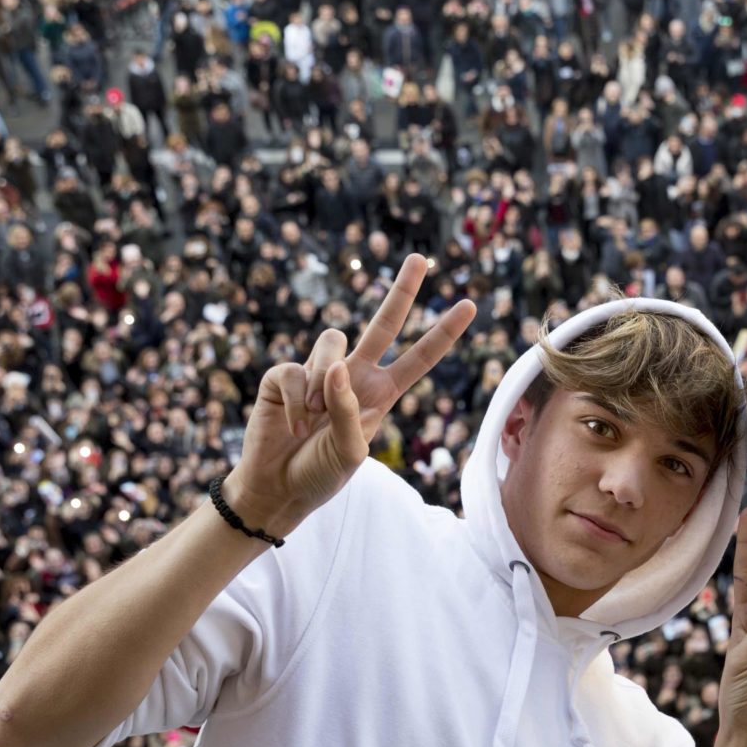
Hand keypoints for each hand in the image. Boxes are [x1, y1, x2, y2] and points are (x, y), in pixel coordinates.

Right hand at [227, 254, 474, 534]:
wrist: (277, 488)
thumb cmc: (320, 474)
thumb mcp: (350, 452)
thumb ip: (348, 411)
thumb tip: (337, 369)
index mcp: (381, 394)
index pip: (419, 358)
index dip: (443, 334)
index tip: (469, 305)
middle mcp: (354, 375)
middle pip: (383, 324)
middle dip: (403, 291)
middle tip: (420, 258)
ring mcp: (320, 371)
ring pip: (333, 342)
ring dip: (326, 381)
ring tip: (316, 418)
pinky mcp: (287, 375)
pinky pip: (296, 371)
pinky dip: (298, 402)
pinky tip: (294, 425)